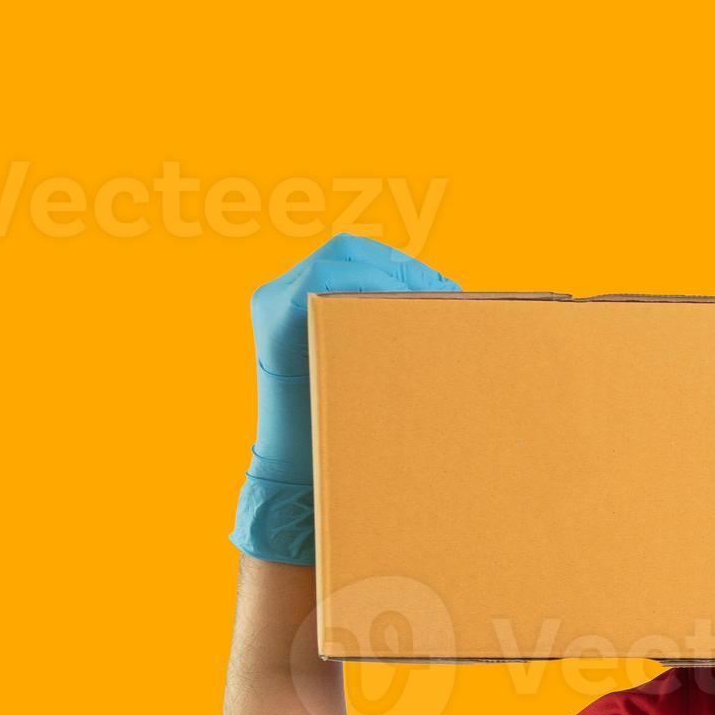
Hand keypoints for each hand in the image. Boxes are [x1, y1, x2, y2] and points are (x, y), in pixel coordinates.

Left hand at [233, 233, 456, 565]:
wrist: (286, 464)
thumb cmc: (319, 441)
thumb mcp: (346, 395)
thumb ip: (373, 350)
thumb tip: (430, 318)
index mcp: (277, 314)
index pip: (335, 268)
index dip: (386, 274)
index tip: (427, 297)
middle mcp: (272, 297)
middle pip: (346, 251)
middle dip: (399, 265)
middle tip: (442, 291)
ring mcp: (282, 297)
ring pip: (349, 256)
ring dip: (394, 269)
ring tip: (435, 295)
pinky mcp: (298, 304)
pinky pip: (345, 274)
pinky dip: (382, 281)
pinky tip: (412, 304)